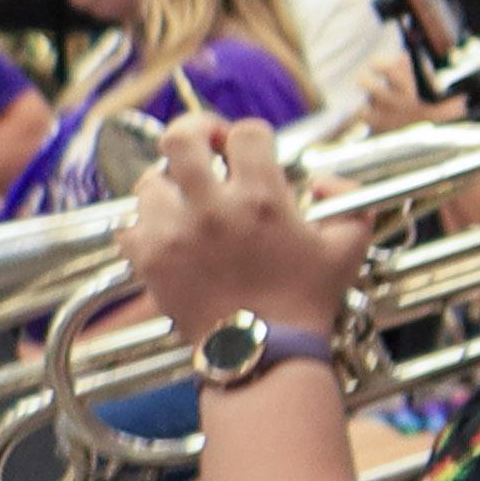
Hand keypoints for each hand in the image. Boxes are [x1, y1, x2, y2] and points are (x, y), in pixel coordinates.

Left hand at [117, 116, 371, 342]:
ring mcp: (173, 232)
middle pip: (180, 138)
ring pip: (150, 181)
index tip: (250, 148)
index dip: (250, 134)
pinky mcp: (148, 259)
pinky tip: (167, 233)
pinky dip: (145, 225)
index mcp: (261, 197)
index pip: (246, 132)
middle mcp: (212, 207)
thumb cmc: (307, 298)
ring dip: (168, 185)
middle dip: (193, 131)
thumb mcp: (350, 245)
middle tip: (204, 146)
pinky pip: (129, 225)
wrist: (264, 349)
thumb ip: (349, 199)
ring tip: (185, 201)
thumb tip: (323, 180)